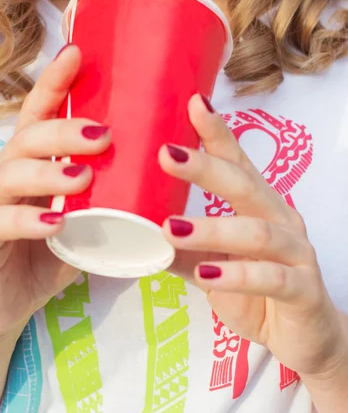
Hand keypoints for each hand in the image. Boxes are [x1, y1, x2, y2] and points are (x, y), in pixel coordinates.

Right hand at [0, 44, 111, 339]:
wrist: (6, 303)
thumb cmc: (51, 250)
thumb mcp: (84, 217)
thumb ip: (111, 192)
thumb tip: (168, 166)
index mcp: (33, 161)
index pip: (40, 113)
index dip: (55, 82)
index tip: (78, 53)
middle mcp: (8, 173)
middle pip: (30, 137)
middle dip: (65, 130)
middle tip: (103, 134)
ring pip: (11, 173)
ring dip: (48, 170)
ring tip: (82, 175)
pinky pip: (0, 222)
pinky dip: (29, 220)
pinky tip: (55, 221)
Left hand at [158, 93, 347, 377]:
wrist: (303, 336)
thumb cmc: (256, 290)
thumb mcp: (212, 265)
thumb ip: (182, 248)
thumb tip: (135, 232)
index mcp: (258, 206)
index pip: (237, 162)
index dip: (216, 133)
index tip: (192, 103)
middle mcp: (280, 220)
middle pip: (244, 185)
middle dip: (206, 167)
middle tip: (166, 156)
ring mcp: (296, 253)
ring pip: (256, 232)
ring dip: (211, 229)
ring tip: (170, 228)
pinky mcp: (303, 290)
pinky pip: (271, 279)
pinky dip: (236, 275)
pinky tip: (206, 275)